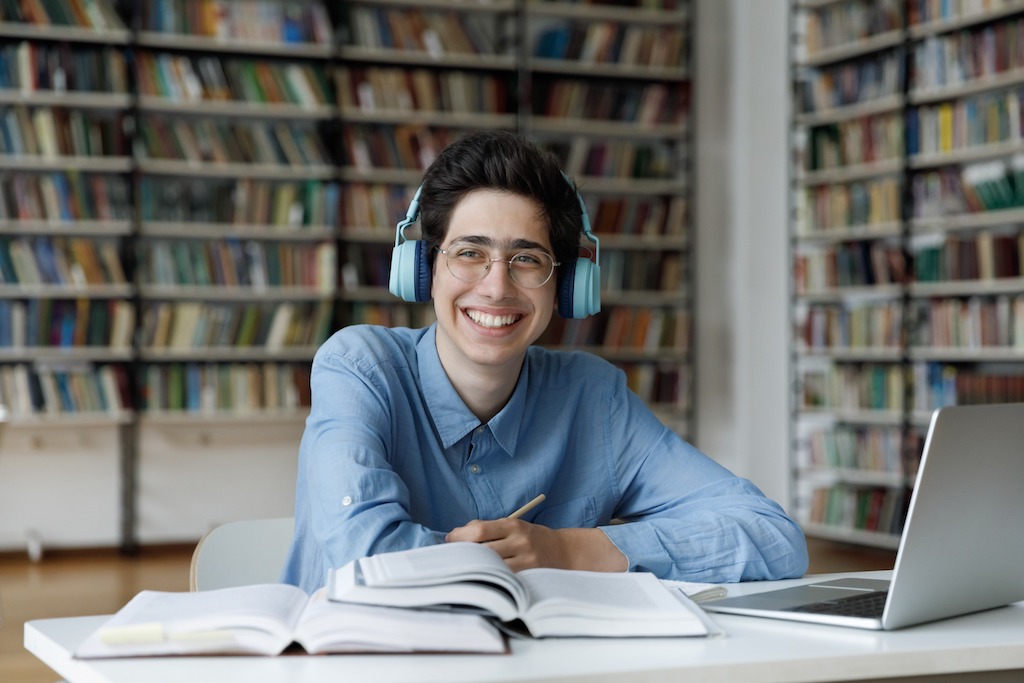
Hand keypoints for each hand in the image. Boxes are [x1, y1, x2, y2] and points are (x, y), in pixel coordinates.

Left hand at [445, 519, 626, 572]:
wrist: (565, 552)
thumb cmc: (531, 538)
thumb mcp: (514, 526)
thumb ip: (489, 528)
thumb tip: (457, 535)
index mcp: (513, 525)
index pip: (478, 530)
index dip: (459, 536)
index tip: (449, 540)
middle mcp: (520, 542)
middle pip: (482, 550)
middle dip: (462, 554)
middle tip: (452, 557)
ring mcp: (526, 562)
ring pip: (491, 568)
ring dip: (474, 569)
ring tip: (465, 569)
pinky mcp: (529, 577)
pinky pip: (503, 581)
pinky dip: (490, 580)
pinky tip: (482, 580)